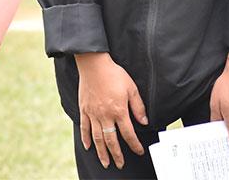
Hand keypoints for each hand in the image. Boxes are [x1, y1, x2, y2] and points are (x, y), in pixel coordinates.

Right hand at [75, 52, 147, 168]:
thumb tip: (144, 122)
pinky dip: (86, 139)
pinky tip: (89, 147)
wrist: (94, 65)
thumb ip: (138, 107)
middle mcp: (105, 115)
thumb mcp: (131, 88)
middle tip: (119, 164)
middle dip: (116, 155)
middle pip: (111, 140)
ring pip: (97, 138)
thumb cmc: (114, 74)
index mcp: (119, 110)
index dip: (134, 145)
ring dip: (101, 152)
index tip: (138, 151)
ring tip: (105, 162)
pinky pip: (84, 128)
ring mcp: (93, 114)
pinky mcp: (84, 109)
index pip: (128, 133)